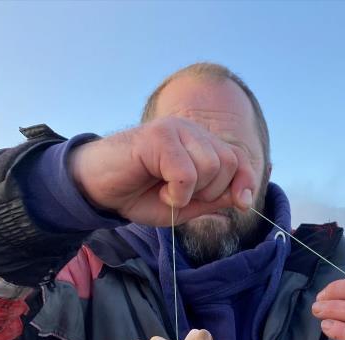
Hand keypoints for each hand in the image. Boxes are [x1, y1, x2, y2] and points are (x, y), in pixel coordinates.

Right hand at [68, 118, 256, 226]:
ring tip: (166, 191)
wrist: (98, 189)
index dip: (245, 180)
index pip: (239, 157)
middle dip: (210, 192)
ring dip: (190, 193)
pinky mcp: (158, 136)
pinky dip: (176, 192)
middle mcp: (190, 130)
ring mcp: (175, 129)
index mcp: (199, 143)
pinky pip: (186, 172)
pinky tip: (159, 189)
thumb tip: (244, 197)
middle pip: (228, 163)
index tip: (243, 202)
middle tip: (181, 196)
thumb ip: (213, 200)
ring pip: (210, 166)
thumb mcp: (184, 205)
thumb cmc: (138, 195)